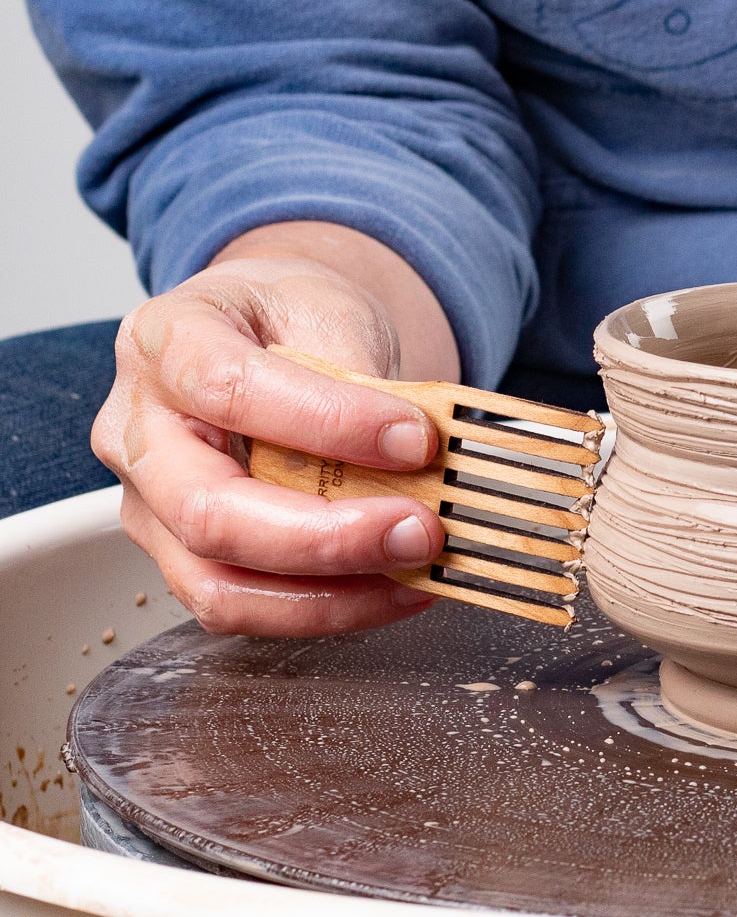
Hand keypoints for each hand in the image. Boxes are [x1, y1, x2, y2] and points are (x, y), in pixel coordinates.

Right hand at [92, 249, 452, 635]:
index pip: (229, 390)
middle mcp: (136, 429)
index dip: (328, 424)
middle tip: (420, 529)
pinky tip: (393, 586)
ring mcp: (149, 503)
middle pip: (208, 513)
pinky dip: (327, 608)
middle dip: (328, 537)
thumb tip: (417, 459)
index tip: (415, 439)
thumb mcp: (327, 308)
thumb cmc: (288, 314)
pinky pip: (245, 607)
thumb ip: (361, 379)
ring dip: (331, 593)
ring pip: (219, 584)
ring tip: (414, 569)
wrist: (269, 328)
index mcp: (166, 341)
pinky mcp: (183, 556)